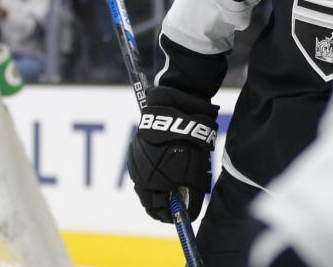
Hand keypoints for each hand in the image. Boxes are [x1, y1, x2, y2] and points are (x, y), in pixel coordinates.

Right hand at [127, 102, 215, 222]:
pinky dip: (157, 173)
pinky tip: (169, 167)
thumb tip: (189, 214)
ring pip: (147, 183)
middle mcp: (140, 177)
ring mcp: (136, 163)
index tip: (180, 218)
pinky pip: (146, 168)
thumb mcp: (196, 175)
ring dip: (160, 188)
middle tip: (179, 203)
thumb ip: (192, 198)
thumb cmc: (189, 147)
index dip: (170, 216)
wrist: (177, 114)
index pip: (158, 211)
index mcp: (152, 186)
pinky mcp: (137, 150)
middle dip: (165, 203)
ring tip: (176, 185)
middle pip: (150, 199)